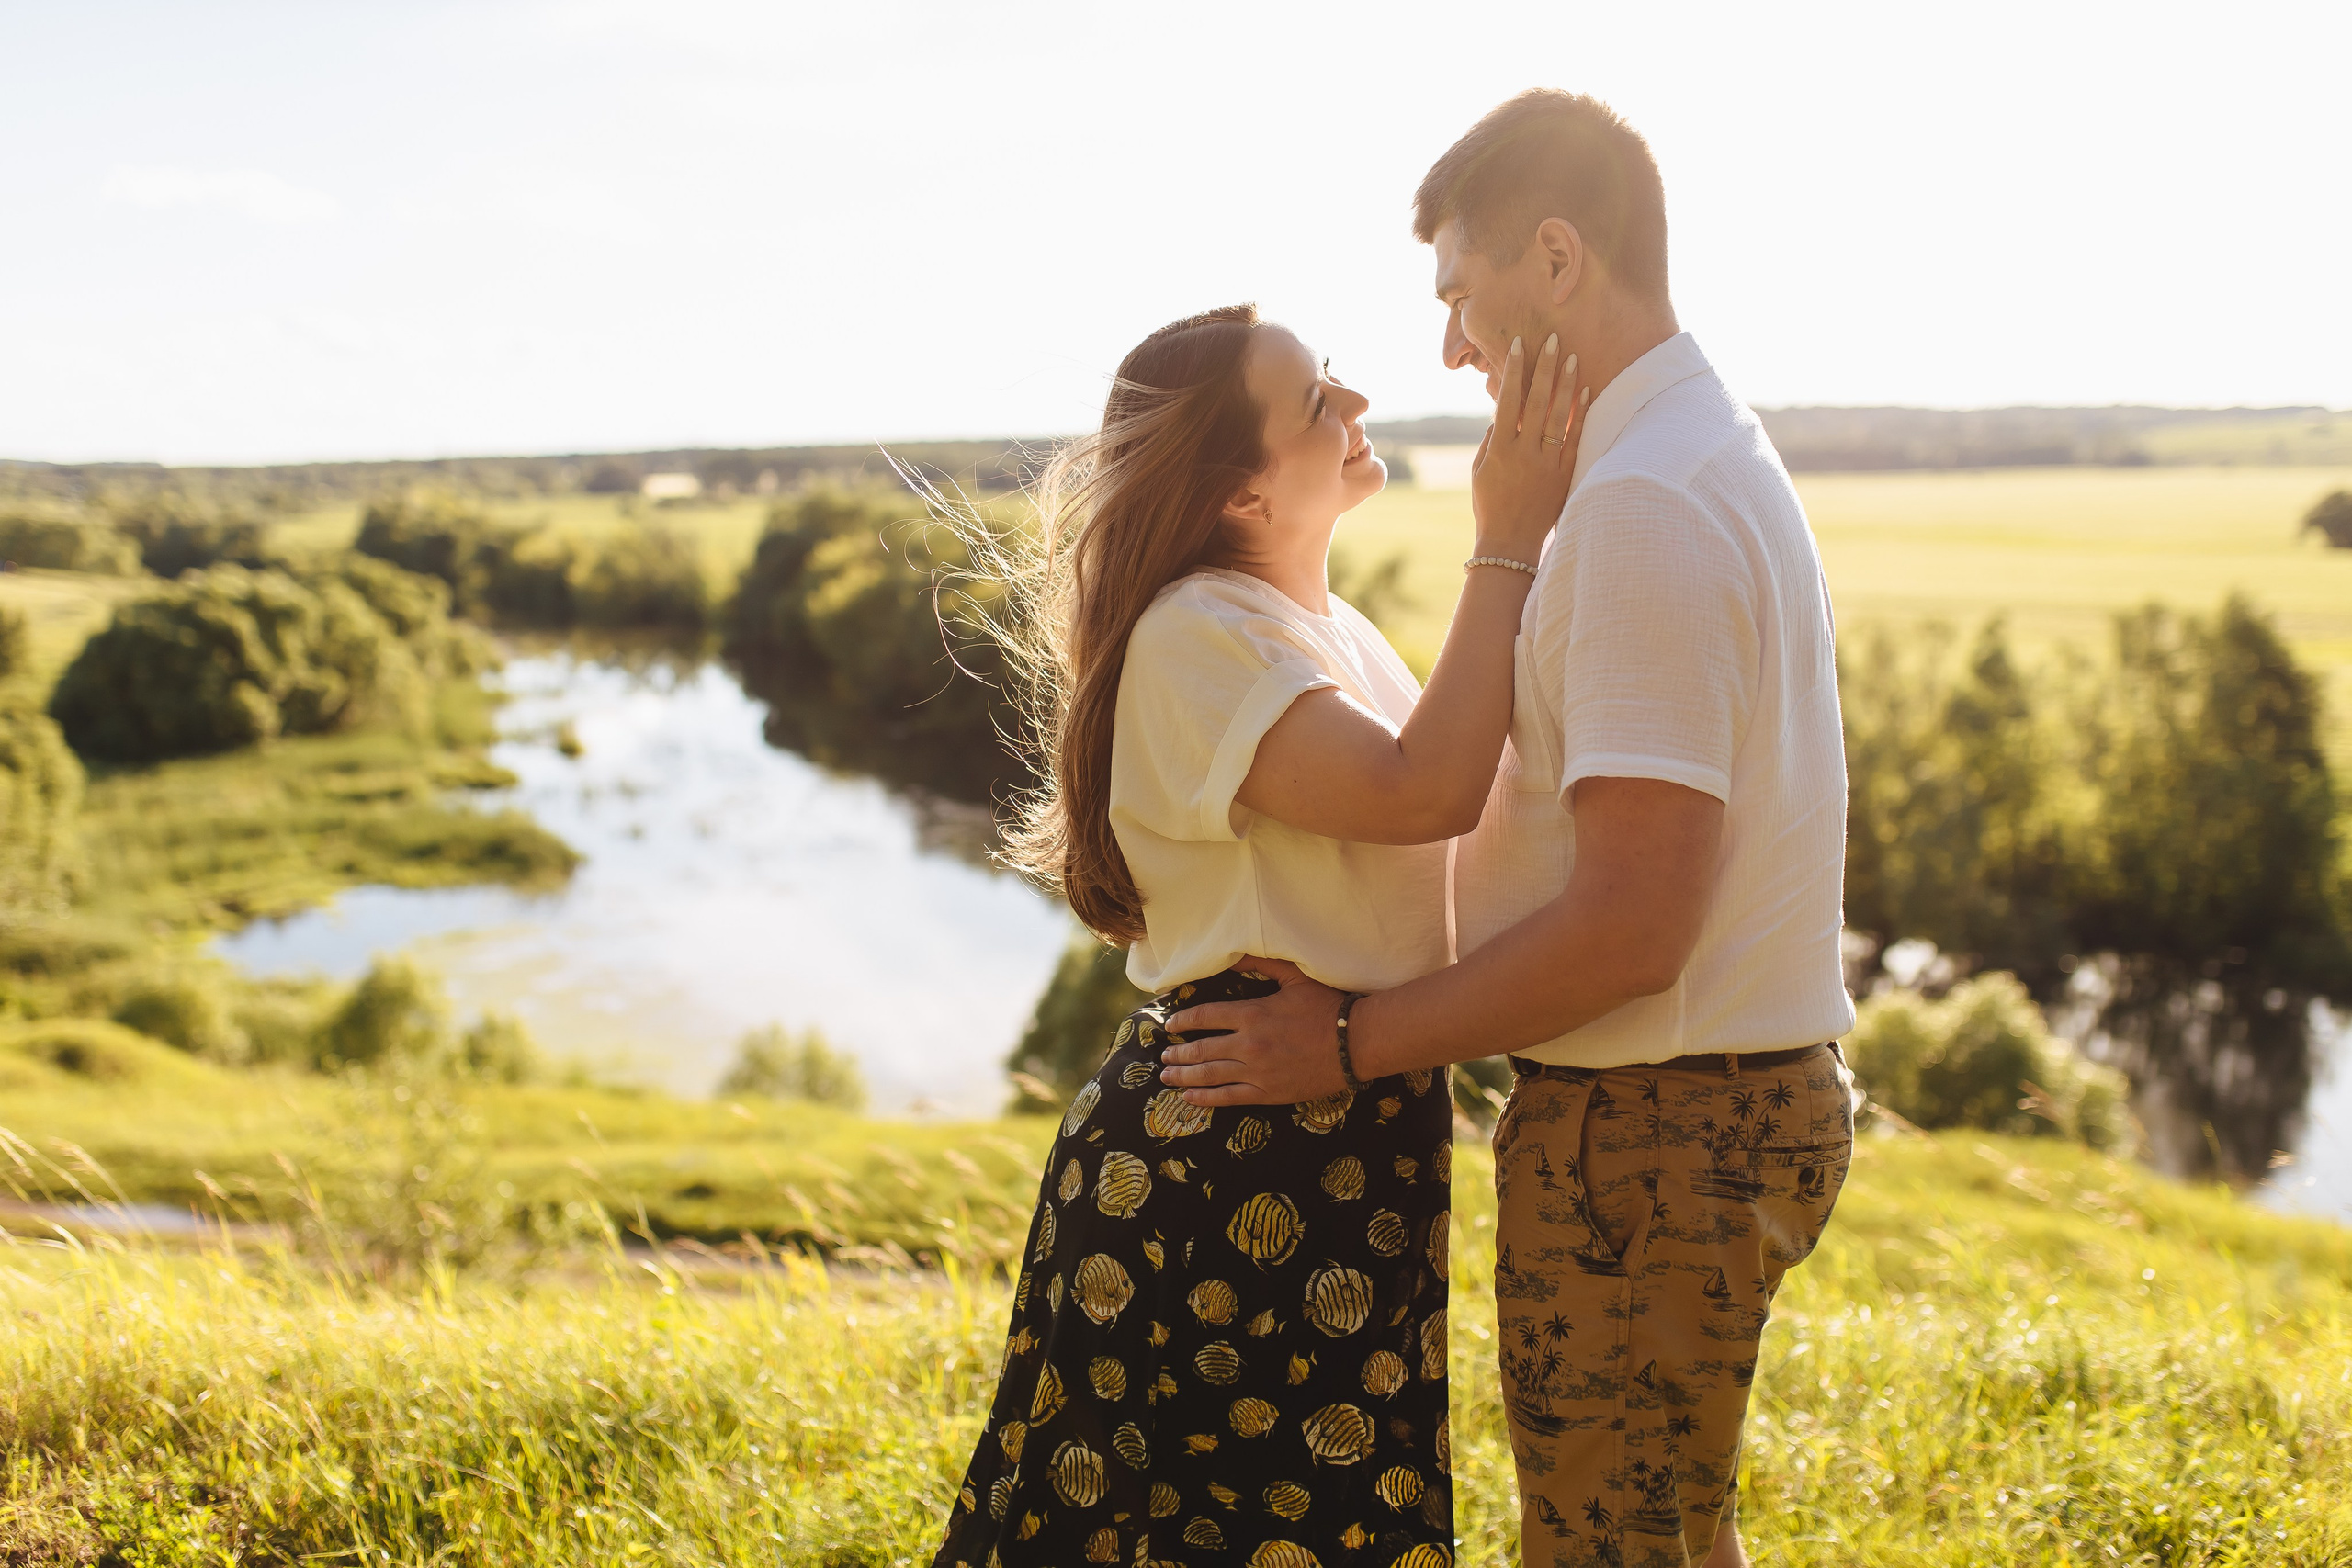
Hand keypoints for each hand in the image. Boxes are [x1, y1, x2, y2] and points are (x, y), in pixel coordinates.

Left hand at [1158, 957, 1351, 1105]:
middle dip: (1178, 1053)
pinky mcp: (1268, 1093)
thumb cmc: (1327, 1007)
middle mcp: (1248, 1045)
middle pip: (1201, 1050)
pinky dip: (1206, 1098)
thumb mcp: (1295, 977)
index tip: (1171, 1025)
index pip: (1204, 1017)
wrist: (1355, 1043)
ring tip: (1167, 1075)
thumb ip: (1261, 965)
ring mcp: (1257, 1072)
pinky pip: (1229, 1098)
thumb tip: (1233, 954)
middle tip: (1164, 1055)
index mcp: (1252, 1015)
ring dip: (1184, 1076)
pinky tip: (1189, 1098)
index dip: (1183, 1021)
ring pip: (1209, 1076)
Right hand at [1469, 333, 1587, 563]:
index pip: (1507, 400)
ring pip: (1559, 415)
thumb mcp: (1479, 471)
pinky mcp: (1564, 475)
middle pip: (1537, 401)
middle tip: (1554, 339)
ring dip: (1566, 384)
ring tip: (1572, 357)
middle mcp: (1524, 452)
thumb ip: (1491, 440)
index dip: (1513, 371)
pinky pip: (1575, 438)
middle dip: (1545, 367)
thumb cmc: (1489, 505)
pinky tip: (1586, 391)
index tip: (1519, 345)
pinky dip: (1580, 414)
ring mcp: (1547, 463)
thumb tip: (1501, 412)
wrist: (1510, 543)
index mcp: (1500, 449)